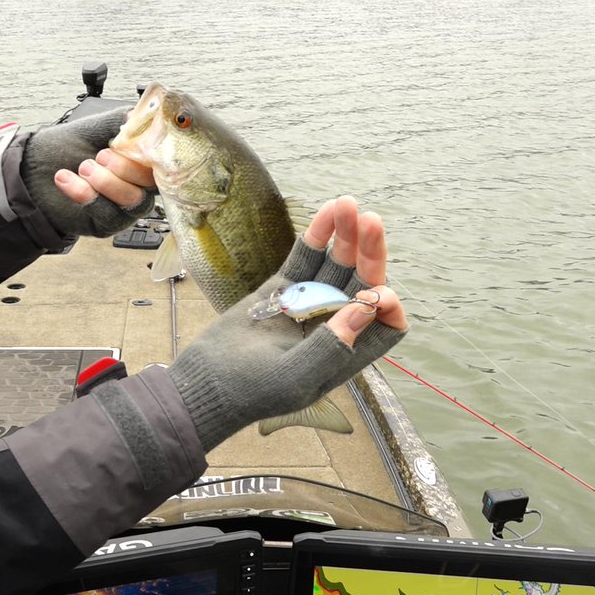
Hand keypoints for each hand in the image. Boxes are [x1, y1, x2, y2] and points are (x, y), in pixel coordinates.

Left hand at [21, 108, 157, 237]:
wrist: (32, 171)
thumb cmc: (65, 148)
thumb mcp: (93, 128)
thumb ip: (118, 121)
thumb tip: (139, 114)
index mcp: (140, 159)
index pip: (162, 159)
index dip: (154, 152)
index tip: (138, 142)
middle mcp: (138, 184)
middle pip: (152, 182)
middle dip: (127, 168)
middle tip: (101, 155)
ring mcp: (125, 206)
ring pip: (133, 200)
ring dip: (108, 182)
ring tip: (84, 167)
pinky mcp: (108, 224)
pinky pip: (109, 214)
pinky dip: (86, 195)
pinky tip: (66, 179)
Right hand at [167, 195, 407, 449]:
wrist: (206, 381)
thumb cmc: (251, 391)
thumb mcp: (294, 378)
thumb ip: (331, 347)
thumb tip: (368, 307)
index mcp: (347, 353)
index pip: (386, 324)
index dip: (389, 306)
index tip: (377, 292)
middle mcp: (335, 326)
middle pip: (364, 283)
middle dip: (370, 253)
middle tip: (371, 221)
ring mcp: (310, 304)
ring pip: (337, 264)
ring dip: (346, 235)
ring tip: (346, 203)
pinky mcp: (284, 289)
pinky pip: (306, 258)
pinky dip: (317, 236)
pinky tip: (327, 212)